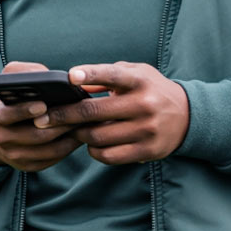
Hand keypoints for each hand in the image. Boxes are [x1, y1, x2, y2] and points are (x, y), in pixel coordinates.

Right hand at [0, 60, 83, 171]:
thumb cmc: (8, 100)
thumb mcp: (8, 81)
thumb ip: (24, 73)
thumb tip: (48, 76)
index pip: (5, 115)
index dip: (24, 111)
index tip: (43, 104)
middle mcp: (0, 138)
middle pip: (34, 135)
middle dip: (59, 124)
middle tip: (79, 113)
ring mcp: (13, 155)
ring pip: (47, 149)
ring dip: (68, 136)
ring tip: (84, 122)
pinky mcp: (26, 166)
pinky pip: (51, 159)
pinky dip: (68, 147)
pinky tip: (79, 135)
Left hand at [67, 62, 190, 163]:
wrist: (187, 116)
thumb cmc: (151, 90)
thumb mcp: (135, 74)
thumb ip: (107, 75)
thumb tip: (74, 82)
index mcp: (140, 81)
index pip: (112, 75)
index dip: (90, 74)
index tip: (70, 77)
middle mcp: (144, 104)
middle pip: (94, 112)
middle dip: (64, 116)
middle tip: (43, 118)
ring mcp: (146, 130)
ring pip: (98, 137)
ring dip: (78, 135)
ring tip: (71, 131)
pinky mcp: (146, 151)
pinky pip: (109, 156)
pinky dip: (94, 151)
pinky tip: (91, 145)